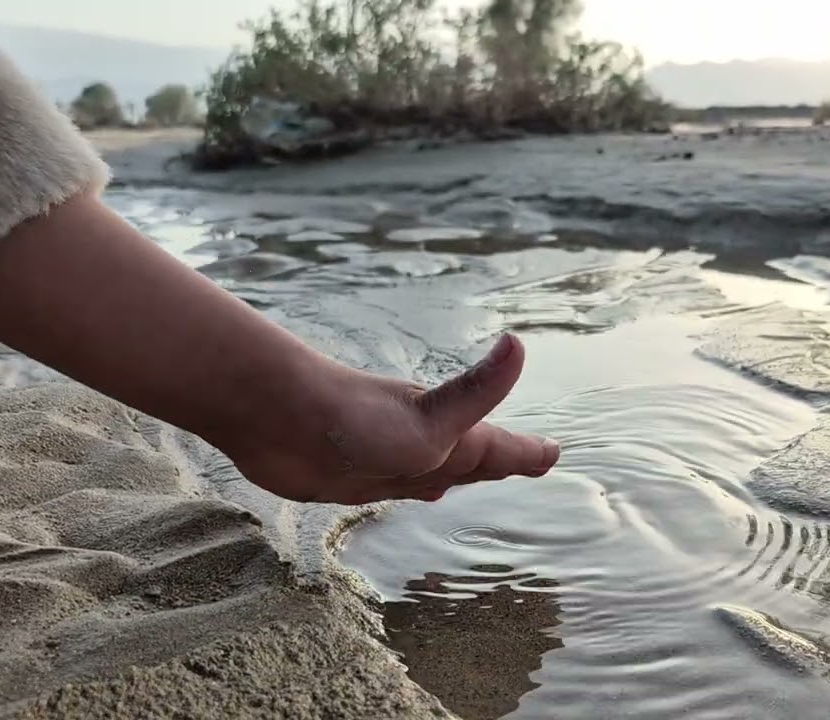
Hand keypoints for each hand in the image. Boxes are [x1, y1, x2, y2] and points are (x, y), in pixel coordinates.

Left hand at [220, 333, 560, 504]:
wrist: (275, 418)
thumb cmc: (355, 420)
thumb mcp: (430, 417)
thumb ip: (477, 391)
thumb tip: (518, 343)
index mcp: (451, 436)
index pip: (501, 448)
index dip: (527, 454)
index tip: (554, 454)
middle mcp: (427, 443)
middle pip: (475, 457)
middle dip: (502, 461)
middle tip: (529, 462)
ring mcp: (392, 456)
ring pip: (439, 469)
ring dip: (461, 474)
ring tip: (473, 477)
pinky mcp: (356, 473)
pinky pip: (401, 483)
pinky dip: (420, 485)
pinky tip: (412, 487)